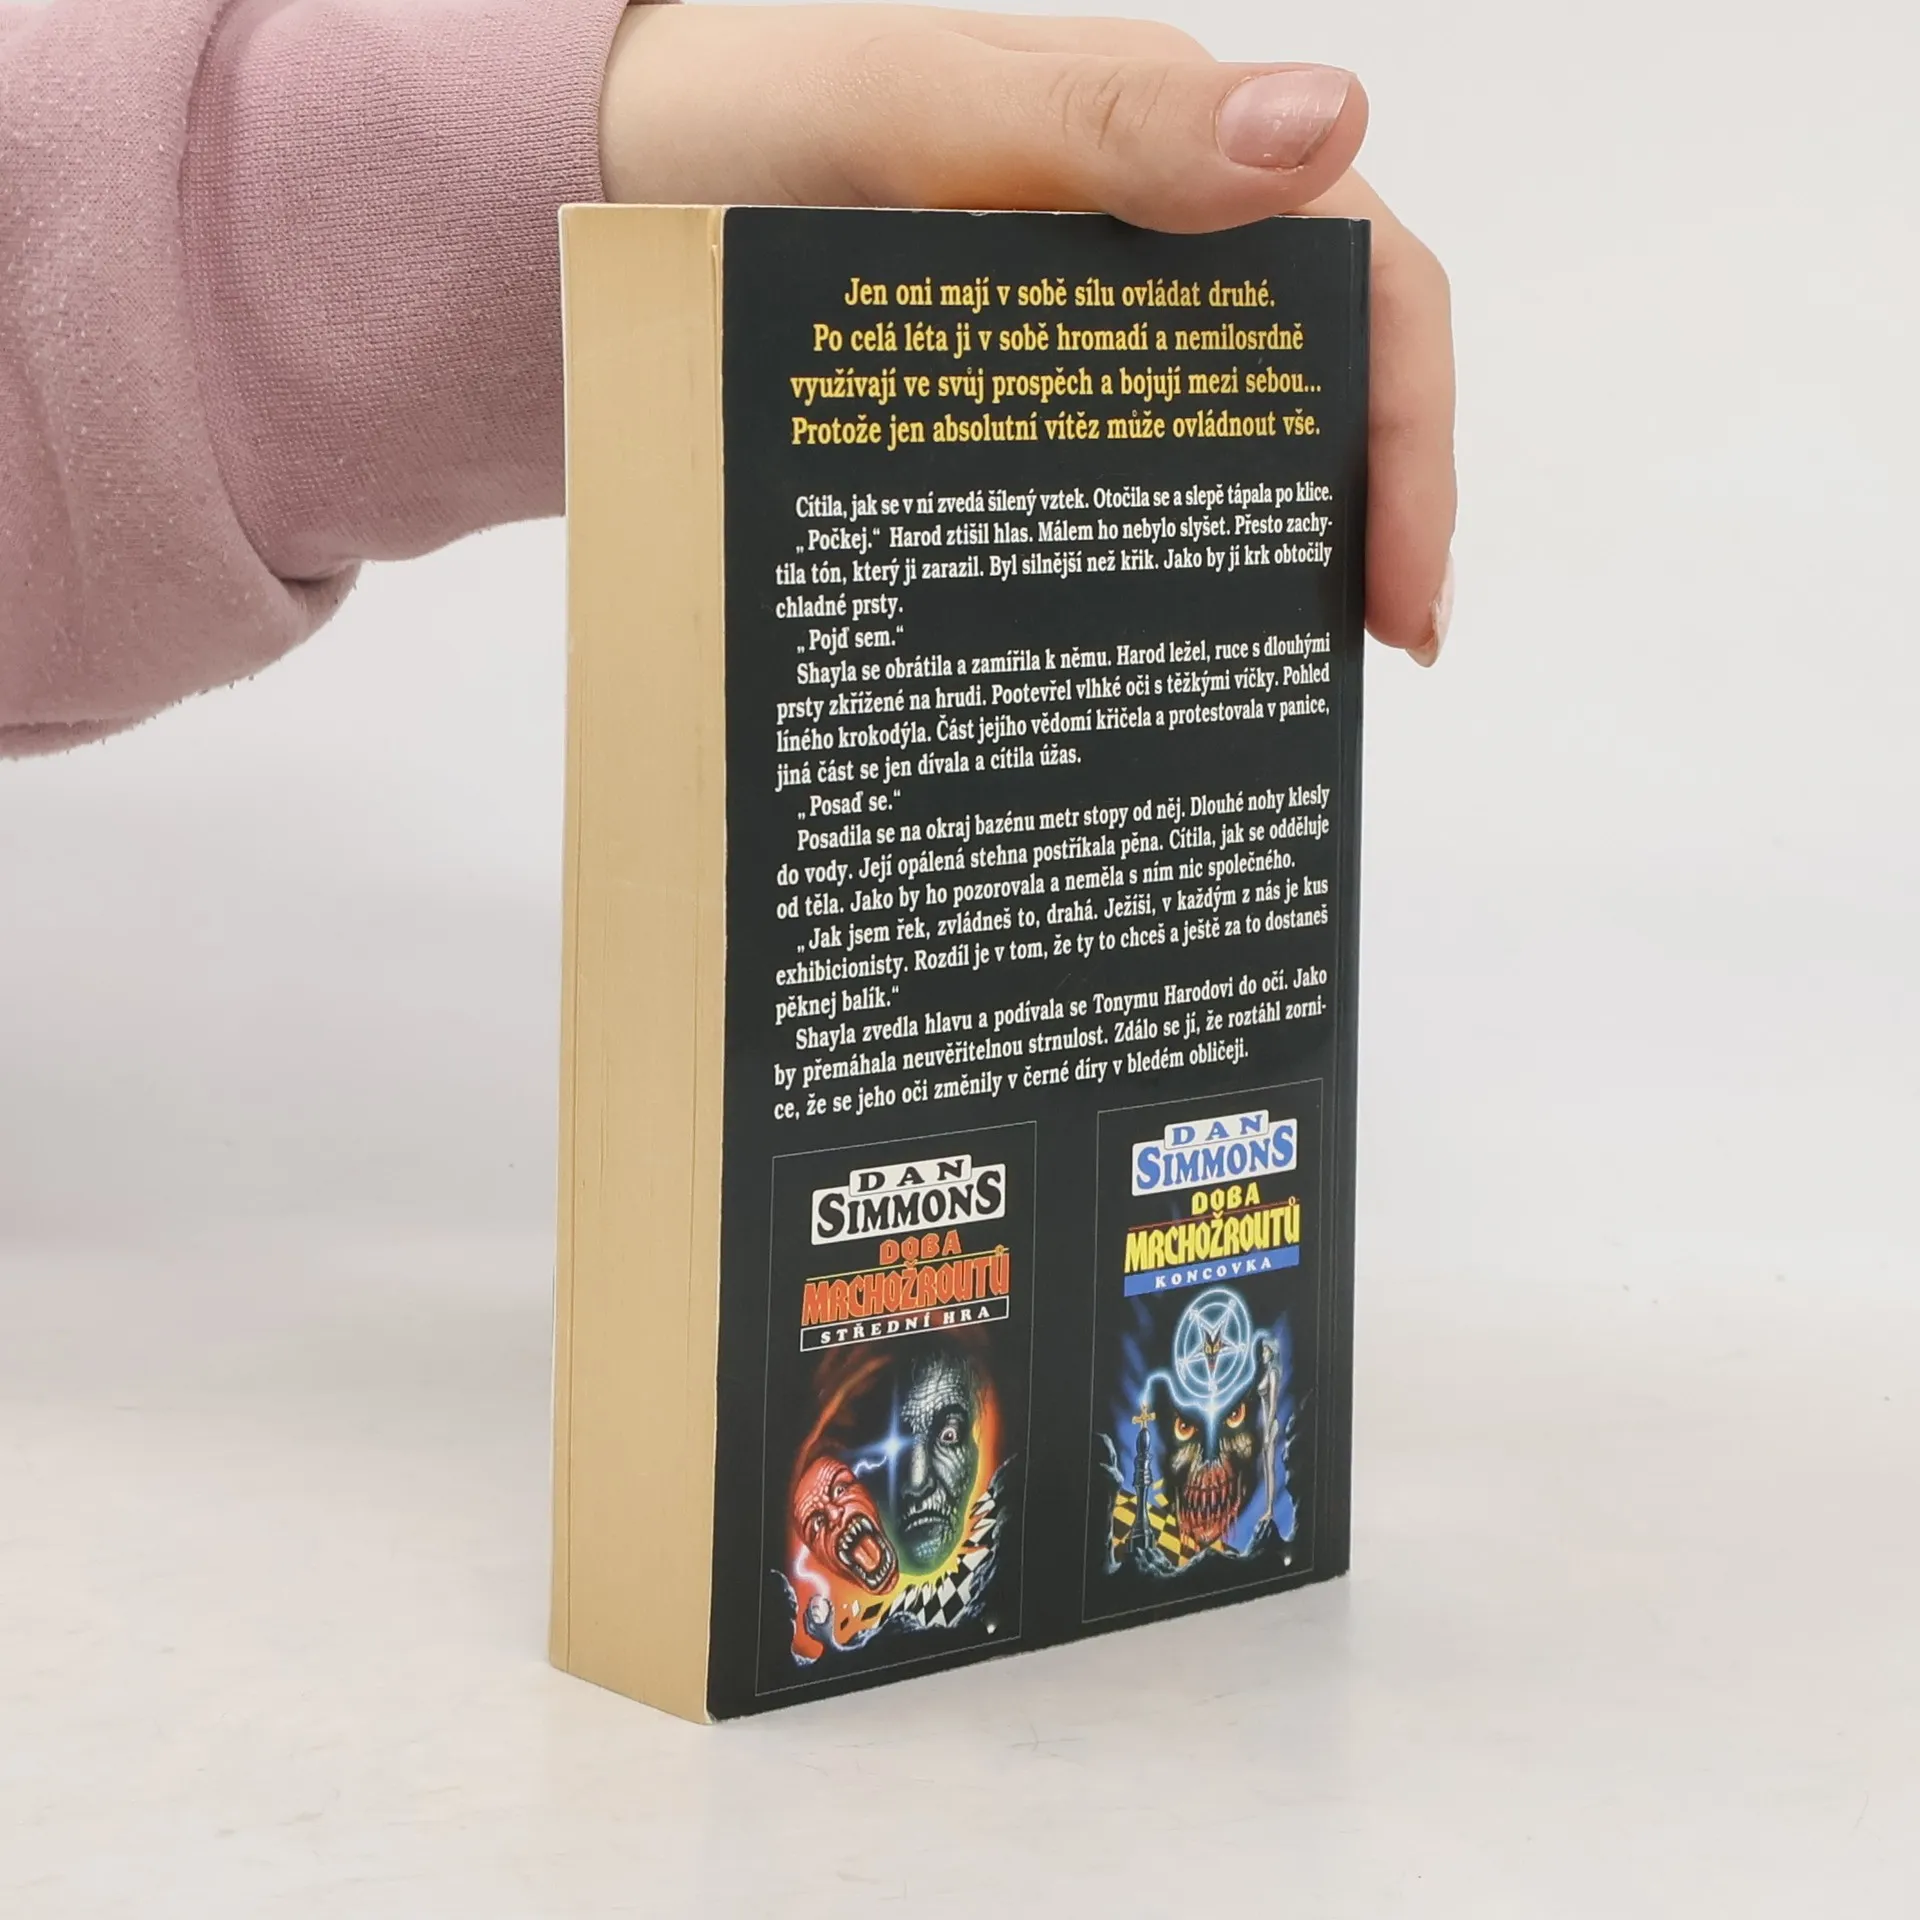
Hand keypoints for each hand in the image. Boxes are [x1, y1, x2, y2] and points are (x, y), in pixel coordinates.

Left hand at [601, 5, 1454, 662]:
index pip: (1360, 281)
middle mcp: (1150, 230)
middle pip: (1311, 372)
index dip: (1407, 439)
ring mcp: (1081, 308)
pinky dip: (1152, 538)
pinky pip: (1116, 457)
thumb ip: (1105, 128)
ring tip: (1265, 665)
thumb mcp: (925, 112)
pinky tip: (1140, 620)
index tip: (1402, 598)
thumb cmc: (760, 109)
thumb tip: (1326, 126)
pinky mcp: (1017, 374)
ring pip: (1220, 428)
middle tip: (1354, 658)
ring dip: (1267, 538)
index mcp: (1172, 145)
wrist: (623, 158)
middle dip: (1361, 512)